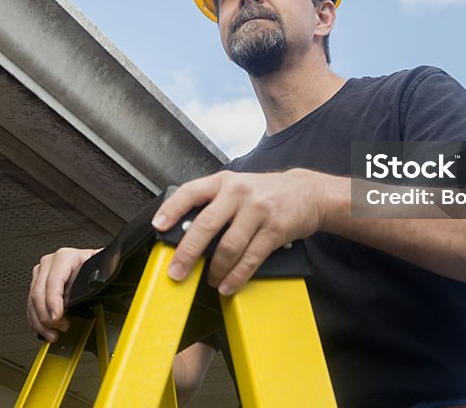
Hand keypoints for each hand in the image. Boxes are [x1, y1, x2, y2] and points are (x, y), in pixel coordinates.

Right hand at [27, 247, 100, 341]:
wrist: (87, 263)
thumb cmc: (93, 266)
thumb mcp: (99, 267)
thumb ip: (102, 274)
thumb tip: (110, 279)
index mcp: (65, 257)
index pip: (53, 281)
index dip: (53, 302)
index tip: (57, 317)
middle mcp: (50, 263)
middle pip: (39, 293)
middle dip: (47, 316)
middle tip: (58, 328)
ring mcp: (40, 273)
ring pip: (32, 301)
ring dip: (40, 322)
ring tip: (53, 333)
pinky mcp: (36, 284)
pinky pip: (30, 305)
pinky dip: (36, 321)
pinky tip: (45, 329)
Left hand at [151, 169, 327, 295]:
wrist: (307, 192)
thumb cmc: (266, 193)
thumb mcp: (237, 187)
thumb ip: (214, 204)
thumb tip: (183, 234)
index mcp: (223, 181)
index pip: (190, 192)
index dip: (172, 209)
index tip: (158, 226)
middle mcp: (238, 192)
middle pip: (206, 225)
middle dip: (187, 253)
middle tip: (176, 272)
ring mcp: (258, 210)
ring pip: (228, 246)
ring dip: (215, 269)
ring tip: (209, 280)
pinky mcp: (275, 229)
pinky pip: (250, 258)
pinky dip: (236, 276)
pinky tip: (228, 284)